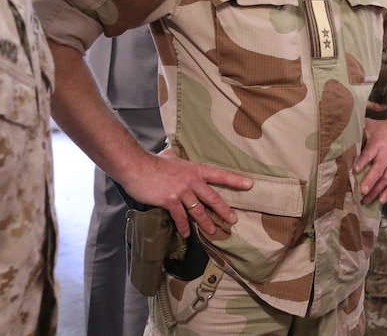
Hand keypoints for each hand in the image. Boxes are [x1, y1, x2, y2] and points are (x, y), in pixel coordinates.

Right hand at [121, 150, 252, 237]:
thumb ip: (178, 158)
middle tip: (233, 220)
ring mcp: (182, 191)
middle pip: (213, 197)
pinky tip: (187, 233)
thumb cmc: (153, 161)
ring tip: (213, 231)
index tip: (250, 185)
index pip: (219, 174)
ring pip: (198, 210)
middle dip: (224, 210)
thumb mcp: (171, 156)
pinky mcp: (170, 200)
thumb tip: (174, 152)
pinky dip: (184, 226)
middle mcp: (192, 180)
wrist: (136, 166)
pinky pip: (180, 216)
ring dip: (206, 222)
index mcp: (195, 169)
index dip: (235, 180)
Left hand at [355, 115, 386, 203]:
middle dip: (370, 181)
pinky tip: (381, 200)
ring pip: (385, 179)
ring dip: (375, 191)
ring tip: (365, 200)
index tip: (354, 171)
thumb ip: (359, 131)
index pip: (369, 154)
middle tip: (361, 191)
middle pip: (378, 170)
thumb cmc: (385, 128)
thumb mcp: (372, 125)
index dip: (362, 162)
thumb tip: (342, 135)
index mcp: (378, 143)